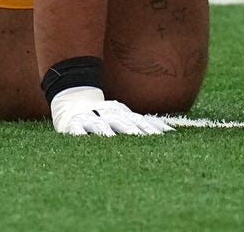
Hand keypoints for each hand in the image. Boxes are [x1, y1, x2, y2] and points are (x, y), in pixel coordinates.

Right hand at [49, 86, 172, 135]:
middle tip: (144, 140)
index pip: (138, 120)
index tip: (164, 137)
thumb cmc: (104, 114)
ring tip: (113, 141)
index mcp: (121, 113)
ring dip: (107, 133)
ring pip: (100, 126)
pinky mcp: (74, 125)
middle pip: (122, 123)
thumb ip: (142, 123)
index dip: (150, 128)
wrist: (73, 101)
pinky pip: (77, 131)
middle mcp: (107, 114)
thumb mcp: (123, 115)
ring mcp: (90, 119)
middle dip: (133, 131)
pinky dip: (81, 136)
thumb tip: (170, 129)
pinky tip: (85, 141)